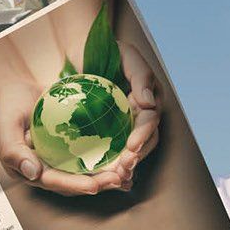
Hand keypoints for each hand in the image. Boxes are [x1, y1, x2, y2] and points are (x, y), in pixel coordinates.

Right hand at [0, 81, 124, 195]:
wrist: (17, 91)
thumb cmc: (7, 108)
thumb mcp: (3, 126)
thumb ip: (12, 151)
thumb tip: (33, 173)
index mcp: (30, 171)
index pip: (54, 182)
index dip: (74, 185)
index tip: (94, 186)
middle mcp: (48, 170)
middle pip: (75, 182)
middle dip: (98, 184)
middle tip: (120, 179)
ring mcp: (61, 160)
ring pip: (87, 172)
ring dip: (108, 174)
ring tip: (128, 172)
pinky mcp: (73, 148)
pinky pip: (92, 155)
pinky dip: (109, 156)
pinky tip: (127, 153)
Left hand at [105, 41, 160, 190]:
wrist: (80, 55)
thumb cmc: (104, 50)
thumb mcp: (125, 54)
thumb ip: (141, 75)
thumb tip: (149, 103)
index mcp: (148, 101)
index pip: (149, 122)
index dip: (142, 136)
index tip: (131, 147)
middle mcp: (139, 116)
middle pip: (144, 143)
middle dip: (136, 158)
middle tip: (123, 170)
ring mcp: (124, 126)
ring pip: (131, 152)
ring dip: (126, 167)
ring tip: (115, 179)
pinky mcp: (108, 135)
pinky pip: (112, 153)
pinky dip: (111, 167)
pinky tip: (104, 179)